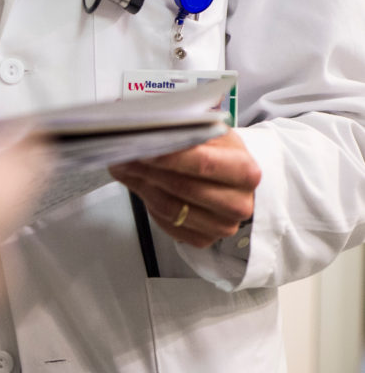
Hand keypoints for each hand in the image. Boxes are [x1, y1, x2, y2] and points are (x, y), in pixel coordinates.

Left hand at [109, 129, 260, 248]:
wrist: (222, 173)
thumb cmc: (212, 151)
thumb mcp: (204, 132)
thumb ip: (181, 132)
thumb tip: (147, 133)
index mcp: (245, 170)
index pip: (203, 163)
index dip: (169, 156)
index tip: (144, 147)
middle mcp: (240, 203)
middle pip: (185, 188)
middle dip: (151, 170)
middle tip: (128, 155)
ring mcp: (224, 225)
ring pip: (172, 208)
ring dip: (146, 186)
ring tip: (130, 167)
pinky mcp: (205, 239)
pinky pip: (169, 225)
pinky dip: (151, 205)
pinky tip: (146, 187)